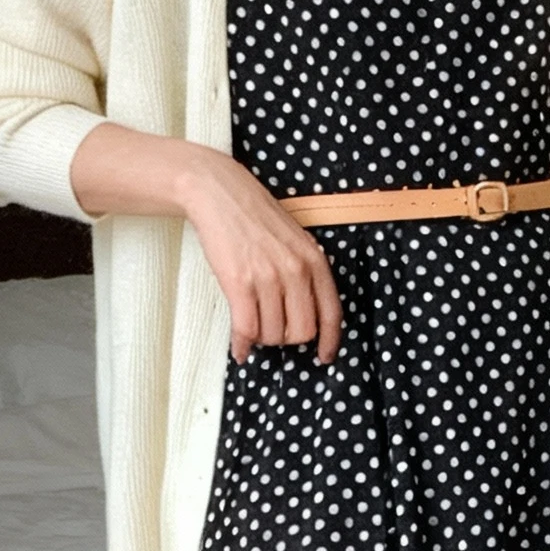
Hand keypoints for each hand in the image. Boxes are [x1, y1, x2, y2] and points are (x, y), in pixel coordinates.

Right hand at [179, 150, 343, 366]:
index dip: (329, 341)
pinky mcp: (240, 283)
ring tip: (251, 326)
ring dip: (261, 339)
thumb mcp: (295, 240)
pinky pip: (246, 330)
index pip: (331, 313)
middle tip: (272, 330)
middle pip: (301, 332)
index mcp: (314, 260)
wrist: (218, 193)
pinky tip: (238, 349)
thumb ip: (305, 272)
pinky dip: (242, 345)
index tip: (324, 357)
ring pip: (272, 335)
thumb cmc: (254, 216)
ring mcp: (268, 277)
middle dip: (286, 339)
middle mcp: (296, 271)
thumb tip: (304, 313)